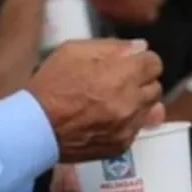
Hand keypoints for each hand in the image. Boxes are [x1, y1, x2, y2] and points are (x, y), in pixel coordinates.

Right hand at [29, 38, 163, 162]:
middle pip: (155, 86)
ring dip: (136, 102)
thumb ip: (111, 47)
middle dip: (140, 81)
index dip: (141, 60)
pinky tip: (105, 118)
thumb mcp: (74, 51)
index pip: (154, 63)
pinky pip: (136, 128)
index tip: (129, 63)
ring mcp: (128, 126)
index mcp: (121, 75)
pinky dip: (126, 121)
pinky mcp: (122, 145)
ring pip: (149, 109)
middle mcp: (131, 102)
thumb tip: (139, 47)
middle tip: (118, 81)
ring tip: (111, 101)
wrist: (36, 127)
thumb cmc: (51, 84)